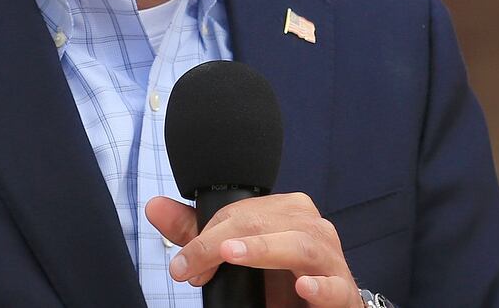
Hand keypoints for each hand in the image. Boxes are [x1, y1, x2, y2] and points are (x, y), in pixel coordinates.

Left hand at [145, 193, 362, 306]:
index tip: (183, 265)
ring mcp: (330, 259)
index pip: (243, 212)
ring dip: (264, 249)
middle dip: (223, 242)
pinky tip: (302, 286)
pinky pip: (335, 286)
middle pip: (266, 222)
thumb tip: (154, 206)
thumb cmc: (278, 280)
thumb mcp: (236, 256)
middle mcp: (312, 228)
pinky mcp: (343, 292)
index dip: (208, 236)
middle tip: (193, 266)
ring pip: (301, 244)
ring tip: (232, 255)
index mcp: (288, 212)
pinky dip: (320, 286)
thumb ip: (197, 234)